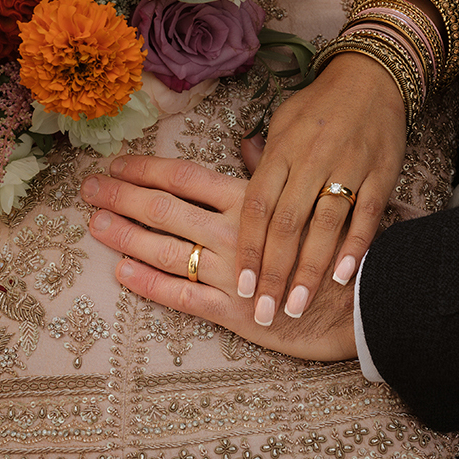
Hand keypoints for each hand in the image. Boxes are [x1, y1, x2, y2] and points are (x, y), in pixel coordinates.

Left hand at [80, 156, 356, 360]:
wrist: (370, 299)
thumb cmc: (342, 243)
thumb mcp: (313, 197)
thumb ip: (274, 175)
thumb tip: (249, 147)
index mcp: (253, 199)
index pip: (186, 177)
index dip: (146, 169)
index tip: (116, 163)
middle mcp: (236, 232)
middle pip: (166, 209)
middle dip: (122, 197)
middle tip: (88, 189)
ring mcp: (234, 273)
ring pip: (167, 250)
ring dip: (126, 237)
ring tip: (95, 225)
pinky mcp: (238, 312)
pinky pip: (183, 297)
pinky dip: (150, 285)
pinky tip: (123, 272)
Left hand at [237, 53, 406, 326]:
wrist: (372, 77)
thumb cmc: (319, 105)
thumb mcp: (280, 124)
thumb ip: (260, 162)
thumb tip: (231, 191)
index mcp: (280, 151)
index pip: (256, 207)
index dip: (248, 249)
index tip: (241, 287)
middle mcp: (310, 161)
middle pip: (284, 225)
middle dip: (272, 272)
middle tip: (263, 310)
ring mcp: (347, 168)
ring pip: (323, 226)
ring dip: (309, 270)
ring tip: (296, 305)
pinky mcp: (381, 175)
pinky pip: (366, 216)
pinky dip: (355, 247)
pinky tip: (343, 277)